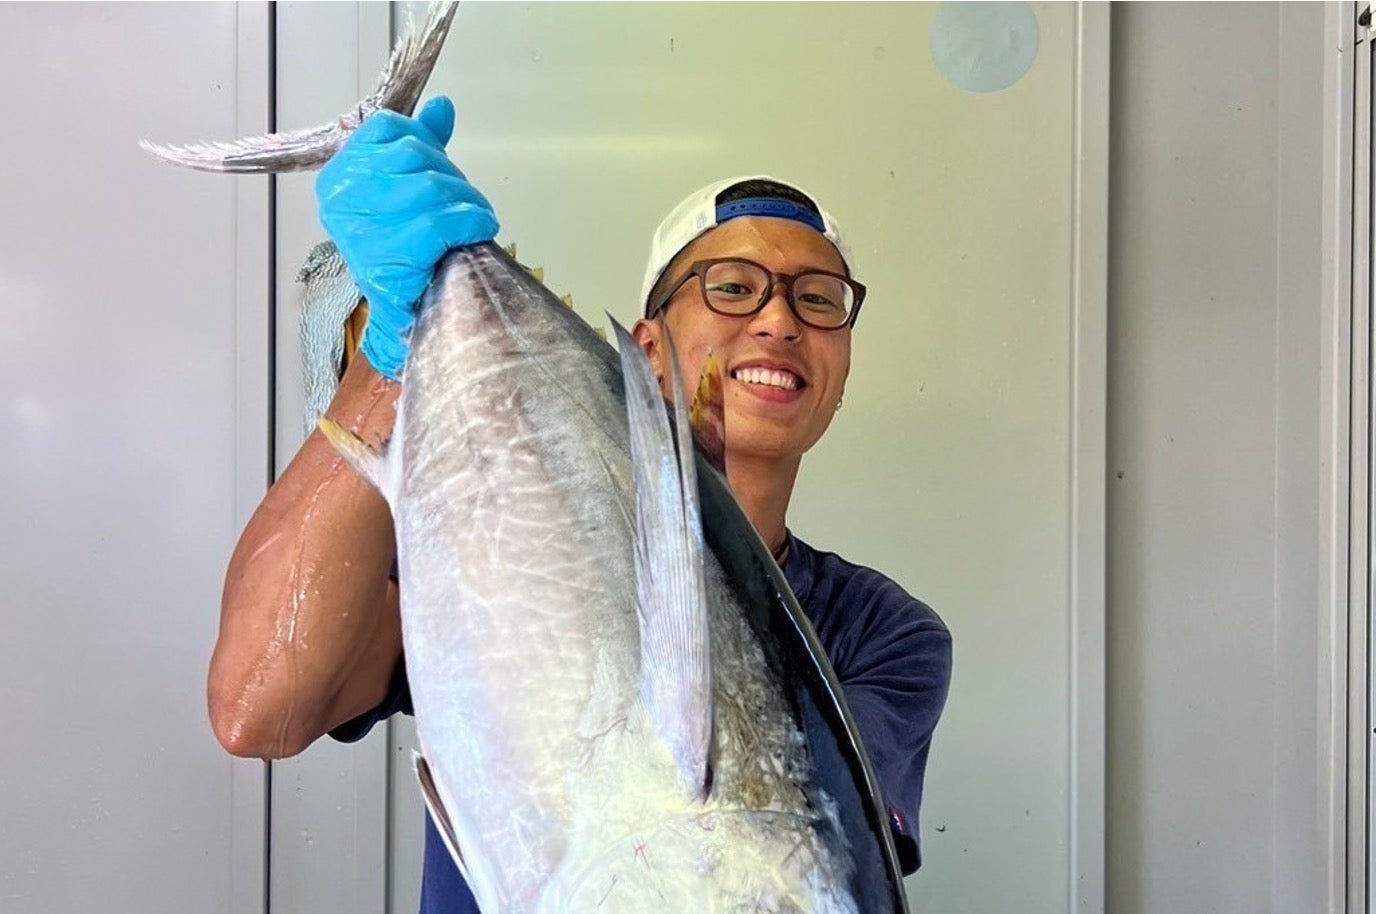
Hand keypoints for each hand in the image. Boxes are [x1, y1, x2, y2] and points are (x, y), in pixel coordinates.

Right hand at [316, 97, 498, 379]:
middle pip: (413, 156)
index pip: (387, 129)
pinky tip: (480, 229)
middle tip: (468, 202)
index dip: (426, 143)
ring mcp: (360, 229)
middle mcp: (341, 198)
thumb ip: (419, 145)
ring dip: (468, 201)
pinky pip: (440, 222)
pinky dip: (470, 221)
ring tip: (478, 217)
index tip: (440, 170)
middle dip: (452, 177)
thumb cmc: (405, 249)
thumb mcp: (405, 189)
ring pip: (431, 187)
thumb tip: (442, 108)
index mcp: (338, 175)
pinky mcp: (388, 257)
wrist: (405, 313)